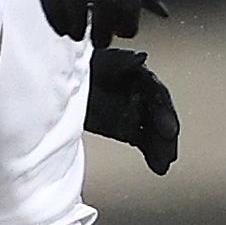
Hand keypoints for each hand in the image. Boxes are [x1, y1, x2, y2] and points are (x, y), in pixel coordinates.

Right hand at [0, 0, 166, 45]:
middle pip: (105, 8)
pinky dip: (59, 21)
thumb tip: (163, 13)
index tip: (124, 32)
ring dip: (80, 28)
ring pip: (78, 10)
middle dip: (104, 31)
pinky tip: (63, 27)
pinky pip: (54, 6)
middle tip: (101, 42)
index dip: (128, 20)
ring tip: (79, 34)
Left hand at [84, 45, 179, 174]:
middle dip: (165, 134)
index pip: (155, 93)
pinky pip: (143, 139)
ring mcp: (134, 110)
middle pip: (157, 113)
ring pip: (153, 129)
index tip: (169, 131)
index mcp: (134, 73)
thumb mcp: (93, 62)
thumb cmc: (75, 66)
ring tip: (164, 165)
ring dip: (161, 147)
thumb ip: (118, 62)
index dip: (164, 112)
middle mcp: (139, 92)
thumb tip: (140, 58)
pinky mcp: (126, 126)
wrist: (55, 84)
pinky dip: (152, 153)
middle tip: (170, 154)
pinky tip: (158, 166)